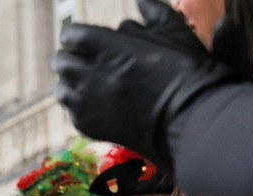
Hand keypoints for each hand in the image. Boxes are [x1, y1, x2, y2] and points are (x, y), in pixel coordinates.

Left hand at [54, 0, 236, 169]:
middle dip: (68, 56)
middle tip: (80, 57)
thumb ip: (154, 11)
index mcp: (112, 49)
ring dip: (70, 81)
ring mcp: (89, 103)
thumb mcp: (177, 32)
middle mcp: (94, 76)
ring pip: (62, 88)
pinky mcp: (90, 126)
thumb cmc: (190, 73)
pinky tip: (94, 102)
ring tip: (84, 80)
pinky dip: (78, 105)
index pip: (73, 35)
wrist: (192, 121)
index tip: (81, 36)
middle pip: (61, 61)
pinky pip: (72, 112)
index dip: (74, 34)